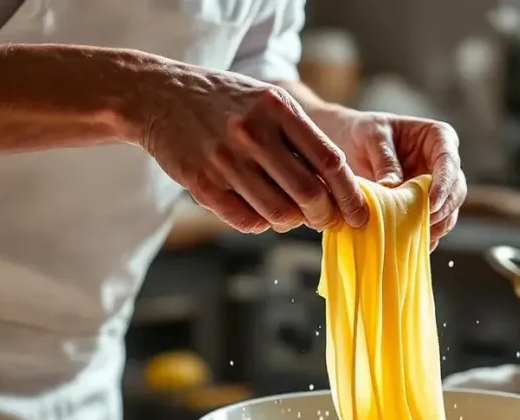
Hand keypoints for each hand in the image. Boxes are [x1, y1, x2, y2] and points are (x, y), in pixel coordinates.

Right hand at [124, 60, 367, 232]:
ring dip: (293, 223)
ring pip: (279, 214)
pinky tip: (260, 212)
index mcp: (278, 108)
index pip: (331, 161)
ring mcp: (225, 159)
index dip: (350, 194)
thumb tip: (339, 187)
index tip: (358, 213)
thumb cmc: (227, 103)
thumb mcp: (269, 103)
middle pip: (309, 194)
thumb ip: (302, 138)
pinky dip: (261, 224)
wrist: (160, 95)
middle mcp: (253, 133)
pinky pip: (247, 221)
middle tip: (326, 220)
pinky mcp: (202, 184)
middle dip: (325, 216)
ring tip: (291, 215)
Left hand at [311, 107, 466, 247]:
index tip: (431, 204)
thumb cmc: (364, 133)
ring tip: (416, 238)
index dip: (444, 185)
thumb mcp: (371, 137)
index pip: (449, 162)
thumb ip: (385, 161)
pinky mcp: (425, 207)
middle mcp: (443, 164)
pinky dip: (424, 236)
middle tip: (423, 224)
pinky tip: (412, 245)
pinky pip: (433, 225)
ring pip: (449, 211)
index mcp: (438, 138)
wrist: (351, 145)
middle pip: (456, 190)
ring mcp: (437, 187)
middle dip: (443, 210)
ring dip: (436, 226)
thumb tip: (392, 187)